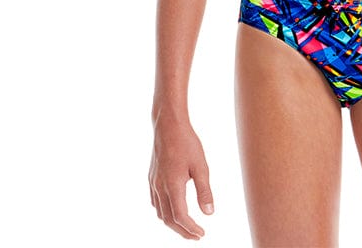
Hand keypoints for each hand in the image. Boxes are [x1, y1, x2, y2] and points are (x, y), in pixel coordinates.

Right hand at [149, 119, 214, 239]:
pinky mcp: (151, 177)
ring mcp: (153, 183)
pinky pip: (155, 202)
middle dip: (182, 231)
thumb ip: (204, 191)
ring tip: (186, 226)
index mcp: (173, 185)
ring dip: (172, 223)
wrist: (168, 126)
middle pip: (168, 219)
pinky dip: (164, 212)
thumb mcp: (201, 166)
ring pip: (160, 212)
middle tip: (196, 236)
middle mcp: (160, 187)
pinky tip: (172, 209)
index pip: (180, 216)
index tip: (202, 234)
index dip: (190, 229)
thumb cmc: (187, 143)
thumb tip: (209, 213)